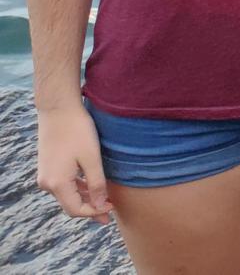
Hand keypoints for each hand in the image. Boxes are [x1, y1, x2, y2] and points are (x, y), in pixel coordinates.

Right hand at [35, 101, 110, 223]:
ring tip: (104, 199)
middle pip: (70, 204)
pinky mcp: (48, 167)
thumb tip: (100, 207)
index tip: (111, 210)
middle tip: (109, 211)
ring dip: (85, 198)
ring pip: (67, 194)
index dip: (94, 212)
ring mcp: (45, 175)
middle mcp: (47, 183)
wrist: (58, 109)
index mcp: (57, 184)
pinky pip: (63, 184)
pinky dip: (77, 187)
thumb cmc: (78, 131)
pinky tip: (91, 185)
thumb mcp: (92, 158)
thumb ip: (96, 184)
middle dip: (90, 208)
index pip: (75, 210)